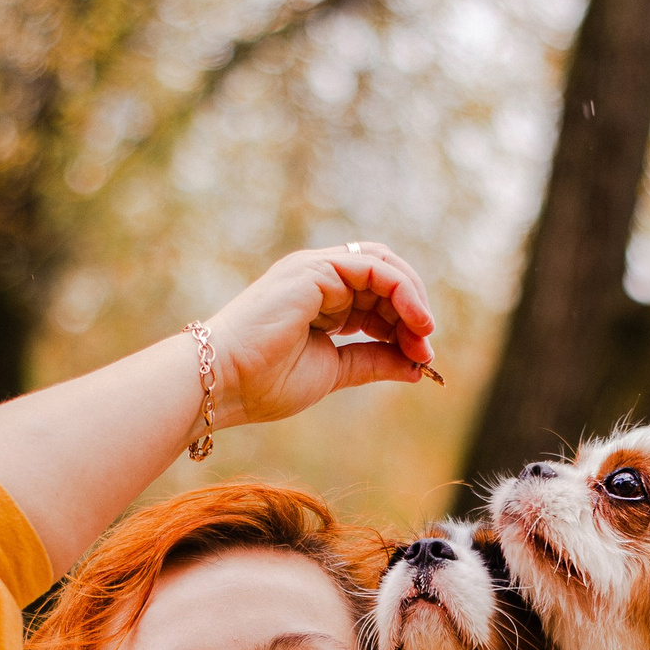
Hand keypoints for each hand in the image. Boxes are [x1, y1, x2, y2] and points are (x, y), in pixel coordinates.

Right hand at [200, 243, 438, 432]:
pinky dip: (402, 291)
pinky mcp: (314, 270)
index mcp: (320, 298)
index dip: (405, 323)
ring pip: (383, 266)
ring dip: (413, 300)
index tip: (421, 359)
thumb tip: (416, 366)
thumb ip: (373, 361)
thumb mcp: (335, 372)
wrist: (223, 383)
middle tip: (426, 351)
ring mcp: (315, 270)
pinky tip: (414, 322)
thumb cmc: (264, 382)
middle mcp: (318, 277)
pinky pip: (373, 267)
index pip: (378, 295)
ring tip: (423, 337)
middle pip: (385, 276)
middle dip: (413, 311)